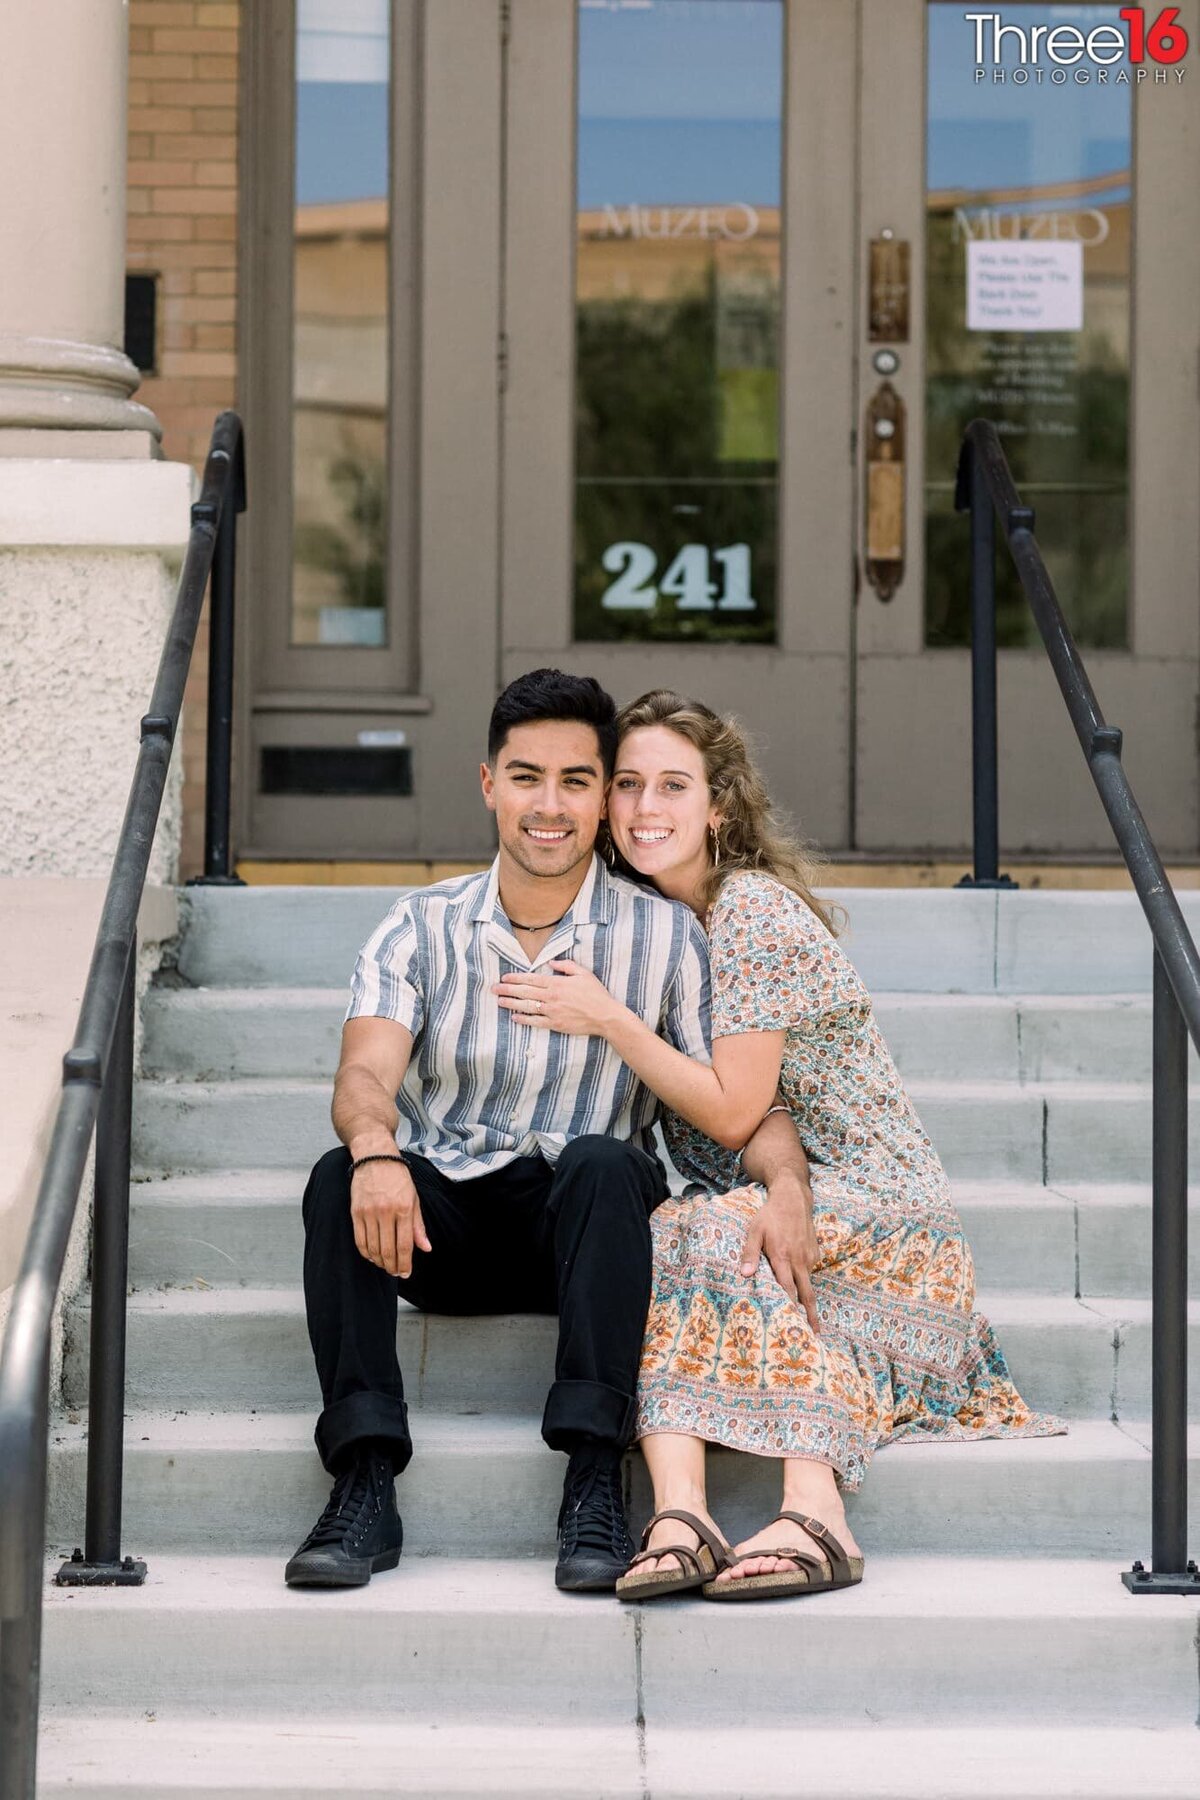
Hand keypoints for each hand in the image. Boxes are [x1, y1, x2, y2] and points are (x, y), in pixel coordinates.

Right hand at [350, 1157, 431, 1277]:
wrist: (376, 1157)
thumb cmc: (398, 1178)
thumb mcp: (414, 1199)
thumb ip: (418, 1226)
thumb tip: (426, 1248)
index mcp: (404, 1208)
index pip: (404, 1245)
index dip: (405, 1263)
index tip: (406, 1273)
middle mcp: (386, 1211)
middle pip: (387, 1250)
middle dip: (392, 1266)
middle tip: (396, 1273)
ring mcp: (369, 1212)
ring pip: (372, 1248)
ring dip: (379, 1261)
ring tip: (386, 1265)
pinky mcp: (356, 1212)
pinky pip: (359, 1240)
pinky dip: (366, 1252)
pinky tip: (372, 1256)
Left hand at [493, 960, 621, 1036]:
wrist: (605, 1016)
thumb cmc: (596, 994)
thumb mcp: (583, 973)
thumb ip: (566, 966)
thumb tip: (552, 963)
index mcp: (556, 983)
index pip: (531, 979)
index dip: (516, 978)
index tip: (504, 977)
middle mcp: (551, 997)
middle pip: (524, 992)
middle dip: (507, 989)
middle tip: (494, 988)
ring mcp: (551, 1011)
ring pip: (526, 1006)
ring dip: (510, 1003)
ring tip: (499, 1001)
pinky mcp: (554, 1024)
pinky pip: (535, 1021)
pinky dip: (523, 1019)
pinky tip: (514, 1017)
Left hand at [739, 1176, 820, 1332]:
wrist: (793, 1199)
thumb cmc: (769, 1215)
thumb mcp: (754, 1231)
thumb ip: (749, 1253)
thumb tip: (745, 1275)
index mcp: (783, 1257)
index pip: (787, 1289)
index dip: (789, 1308)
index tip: (792, 1325)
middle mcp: (799, 1260)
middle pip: (807, 1294)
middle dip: (810, 1315)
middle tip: (813, 1335)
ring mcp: (809, 1257)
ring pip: (809, 1283)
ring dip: (808, 1301)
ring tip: (807, 1320)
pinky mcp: (815, 1253)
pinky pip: (810, 1272)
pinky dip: (806, 1282)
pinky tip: (800, 1288)